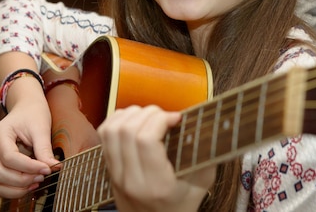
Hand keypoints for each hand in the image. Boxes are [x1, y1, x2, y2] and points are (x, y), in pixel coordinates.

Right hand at [0, 90, 58, 198]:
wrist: (27, 108)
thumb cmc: (33, 114)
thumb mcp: (41, 128)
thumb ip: (44, 149)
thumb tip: (53, 167)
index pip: (9, 157)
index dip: (29, 167)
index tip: (47, 169)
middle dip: (22, 179)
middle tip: (43, 177)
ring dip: (16, 188)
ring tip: (37, 182)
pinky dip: (12, 189)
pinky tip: (29, 185)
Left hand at [98, 105, 215, 211]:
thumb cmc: (182, 202)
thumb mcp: (202, 181)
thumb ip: (206, 154)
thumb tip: (210, 123)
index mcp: (156, 184)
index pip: (146, 140)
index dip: (160, 119)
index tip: (176, 118)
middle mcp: (131, 180)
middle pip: (127, 131)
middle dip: (148, 113)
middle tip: (164, 116)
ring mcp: (116, 175)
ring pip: (112, 130)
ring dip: (131, 114)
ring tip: (150, 116)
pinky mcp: (109, 169)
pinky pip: (104, 135)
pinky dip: (118, 120)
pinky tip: (135, 120)